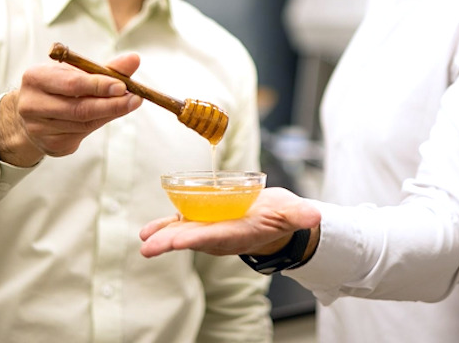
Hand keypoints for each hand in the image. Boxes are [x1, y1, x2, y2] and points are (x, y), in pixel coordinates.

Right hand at [0, 52, 142, 165]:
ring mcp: (38, 128)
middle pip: (79, 108)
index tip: (123, 86)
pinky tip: (106, 115)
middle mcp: (31, 104)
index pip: (72, 83)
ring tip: (127, 104)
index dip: (99, 85)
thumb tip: (134, 59)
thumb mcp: (77, 72)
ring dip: (109, 114)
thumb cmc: (59, 87)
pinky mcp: (49, 145)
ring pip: (83, 123)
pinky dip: (98, 123)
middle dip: (112, 104)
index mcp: (35, 78)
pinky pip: (81, 135)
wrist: (33, 114)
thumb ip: (106, 68)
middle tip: (136, 99)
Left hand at [139, 187, 321, 257]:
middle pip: (192, 239)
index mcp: (240, 233)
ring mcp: (211, 230)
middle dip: (171, 242)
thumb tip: (314, 216)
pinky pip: (182, 224)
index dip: (196, 238)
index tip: (178, 241)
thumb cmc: (282, 216)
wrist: (275, 222)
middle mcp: (222, 236)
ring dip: (163, 236)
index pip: (215, 237)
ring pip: (183, 233)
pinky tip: (148, 230)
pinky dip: (166, 226)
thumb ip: (299, 214)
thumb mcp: (292, 212)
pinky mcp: (205, 221)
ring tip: (144, 239)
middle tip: (150, 246)